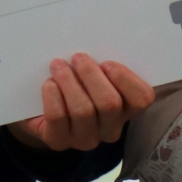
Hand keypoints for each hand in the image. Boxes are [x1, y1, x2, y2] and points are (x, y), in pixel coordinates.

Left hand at [15, 54, 155, 151]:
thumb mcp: (93, 74)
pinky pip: (58, 119)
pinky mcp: (60, 142)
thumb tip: (100, 40)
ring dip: (69, 82)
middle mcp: (110, 128)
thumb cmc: (75, 84)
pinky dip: (53, 97)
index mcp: (126, 109)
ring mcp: (86, 139)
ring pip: (83, 111)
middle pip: (110, 104)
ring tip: (58, 65)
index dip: (126, 80)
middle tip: (77, 57)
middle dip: (91, 76)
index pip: (142, 99)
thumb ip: (103, 64)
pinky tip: (49, 84)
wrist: (40, 109)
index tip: (107, 62)